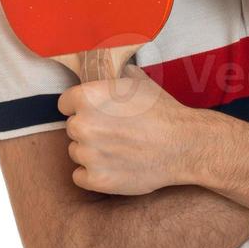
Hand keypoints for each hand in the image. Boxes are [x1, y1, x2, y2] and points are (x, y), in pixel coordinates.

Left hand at [57, 65, 207, 195]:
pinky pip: (80, 176)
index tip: (95, 113)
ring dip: (92, 153)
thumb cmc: (163, 112)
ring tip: (119, 150)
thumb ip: (119, 76)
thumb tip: (118, 68)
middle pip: (72, 129)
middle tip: (114, 133)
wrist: (184, 145)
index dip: (81, 108)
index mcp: (87, 97)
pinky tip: (114, 167)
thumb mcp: (140, 83)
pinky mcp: (96, 179)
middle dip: (89, 130)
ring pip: (76, 153)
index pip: (65, 103)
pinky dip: (94, 175)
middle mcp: (82, 125)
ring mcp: (88, 154)